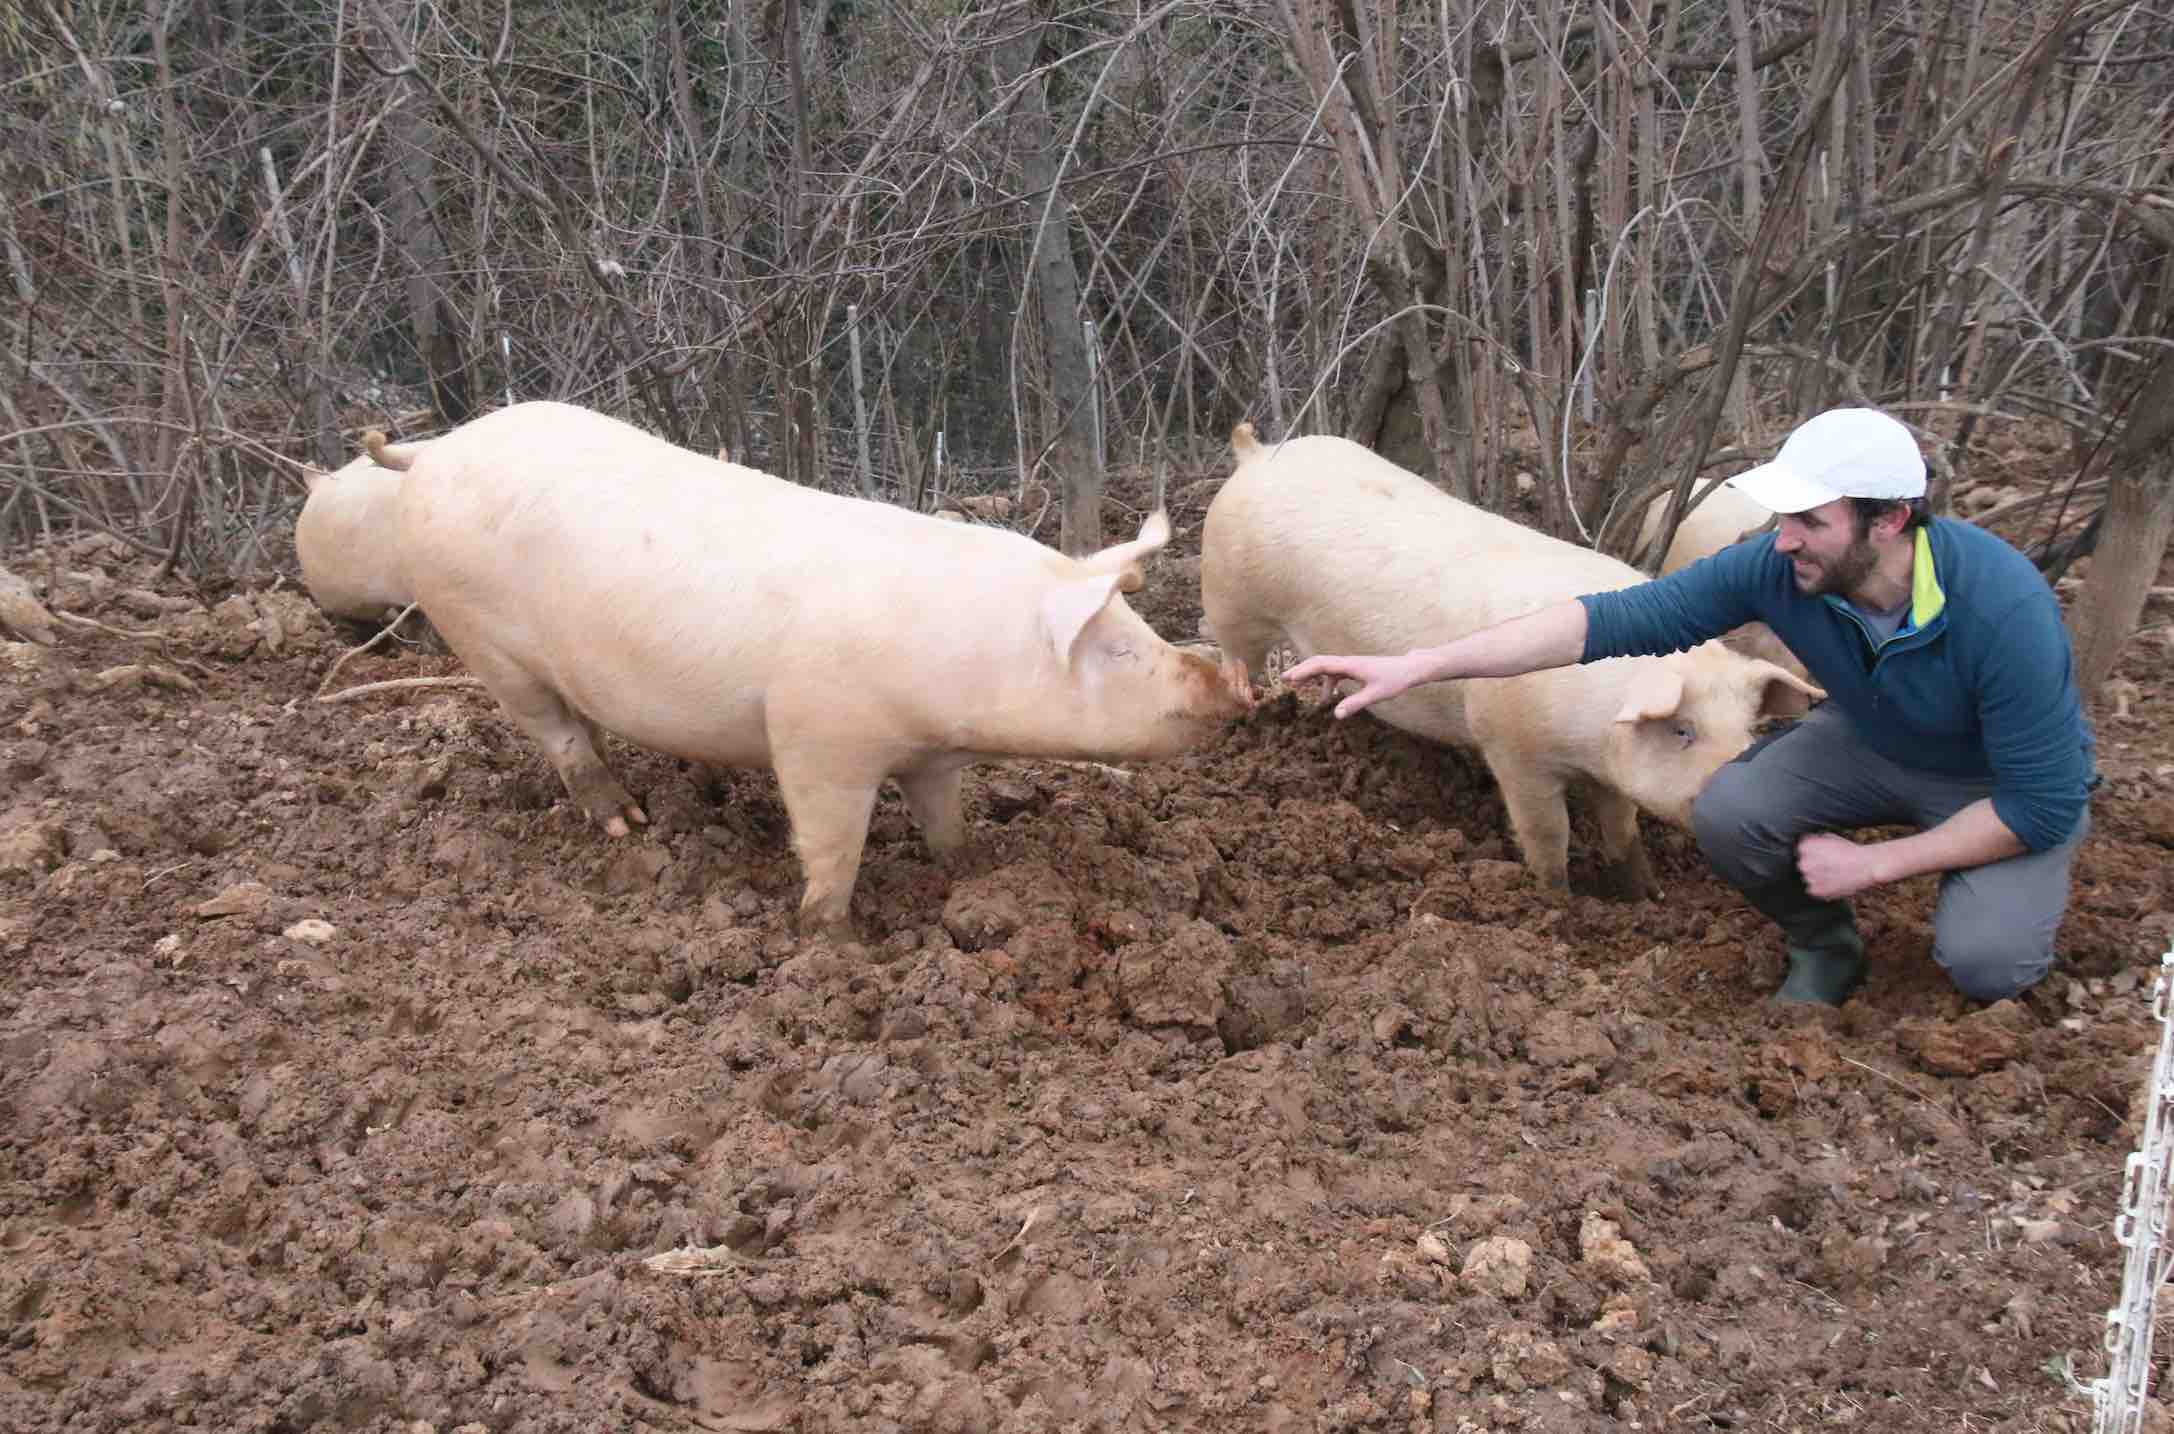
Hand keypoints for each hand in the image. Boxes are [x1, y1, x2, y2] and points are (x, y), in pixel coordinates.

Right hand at [1282, 651, 1425, 720]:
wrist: (1409, 669)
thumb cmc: (1395, 680)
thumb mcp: (1376, 694)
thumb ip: (1355, 704)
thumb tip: (1335, 715)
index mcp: (1350, 665)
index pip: (1322, 665)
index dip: (1304, 671)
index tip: (1290, 678)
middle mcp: (1348, 662)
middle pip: (1319, 662)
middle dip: (1301, 669)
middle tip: (1284, 678)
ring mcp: (1351, 665)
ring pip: (1326, 667)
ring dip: (1312, 676)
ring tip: (1298, 686)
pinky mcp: (1355, 669)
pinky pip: (1335, 674)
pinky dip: (1326, 683)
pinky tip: (1328, 699)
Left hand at [1795, 832, 1887, 900]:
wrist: (1865, 865)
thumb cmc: (1850, 851)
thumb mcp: (1830, 838)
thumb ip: (1816, 842)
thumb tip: (1810, 844)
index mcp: (1805, 848)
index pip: (1801, 851)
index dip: (1813, 853)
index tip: (1821, 855)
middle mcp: (1804, 863)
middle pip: (1804, 865)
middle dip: (1814, 865)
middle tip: (1829, 865)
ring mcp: (1809, 878)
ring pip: (1810, 877)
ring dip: (1818, 877)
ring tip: (1834, 873)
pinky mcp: (1816, 890)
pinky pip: (1814, 889)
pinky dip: (1822, 887)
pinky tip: (1833, 882)